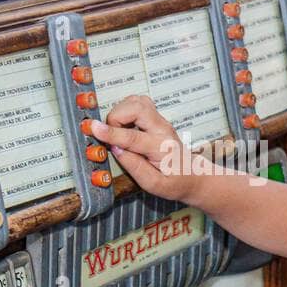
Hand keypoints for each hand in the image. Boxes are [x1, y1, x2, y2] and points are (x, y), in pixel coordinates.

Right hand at [88, 95, 203, 201]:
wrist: (192, 175)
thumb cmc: (174, 182)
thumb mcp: (154, 185)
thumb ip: (134, 166)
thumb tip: (115, 149)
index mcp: (161, 147)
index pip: (132, 137)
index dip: (110, 132)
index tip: (94, 128)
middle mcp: (162, 129)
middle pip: (137, 108)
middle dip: (116, 117)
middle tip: (110, 134)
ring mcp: (160, 121)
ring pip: (137, 101)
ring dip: (121, 111)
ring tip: (117, 130)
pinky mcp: (156, 118)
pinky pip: (139, 102)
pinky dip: (126, 108)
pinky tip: (124, 124)